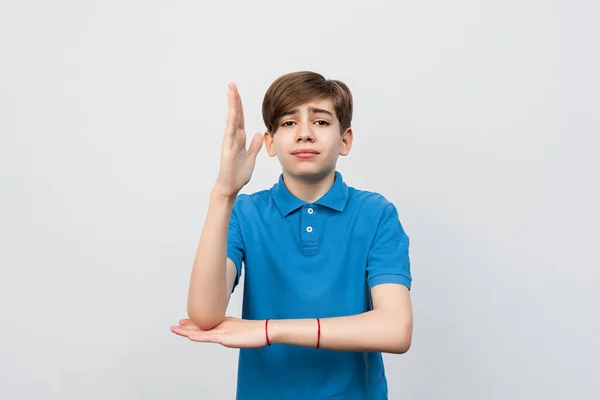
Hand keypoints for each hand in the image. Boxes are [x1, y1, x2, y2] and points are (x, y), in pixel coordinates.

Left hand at [171, 317, 267, 348]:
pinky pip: (209, 337)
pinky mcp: (226, 337)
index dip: (194, 324)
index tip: (184, 323)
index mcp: (225, 324)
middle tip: (176, 325)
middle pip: (201, 325)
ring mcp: (223, 331)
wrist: (266, 330)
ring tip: (175, 328)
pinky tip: (189, 336)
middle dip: (187, 326)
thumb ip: (234, 333)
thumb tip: (230, 336)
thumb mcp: (242, 332)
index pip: (206, 324)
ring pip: (201, 331)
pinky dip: (198, 336)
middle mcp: (222, 325)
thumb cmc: (257, 332)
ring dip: (187, 330)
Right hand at [214, 83, 263, 197]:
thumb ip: (254, 146)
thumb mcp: (250, 158)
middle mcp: (233, 138)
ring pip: (231, 121)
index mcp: (240, 139)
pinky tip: (232, 114)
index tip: (237, 92)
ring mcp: (229, 143)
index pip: (240, 118)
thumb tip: (258, 133)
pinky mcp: (227, 151)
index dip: (240, 105)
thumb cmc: (238, 174)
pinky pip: (230, 135)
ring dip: (232, 107)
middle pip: (235, 115)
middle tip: (232, 85)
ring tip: (231, 92)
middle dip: (234, 100)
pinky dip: (231, 124)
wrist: (230, 187)